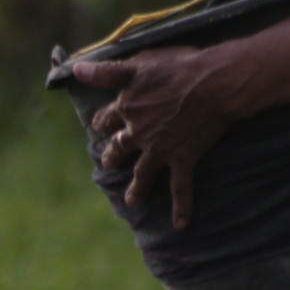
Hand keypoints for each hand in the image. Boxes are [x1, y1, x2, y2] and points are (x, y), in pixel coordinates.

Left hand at [67, 43, 249, 228]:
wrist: (212, 84)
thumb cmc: (178, 67)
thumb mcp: (139, 64)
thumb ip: (107, 72)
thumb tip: (76, 70)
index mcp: (128, 108)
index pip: (108, 118)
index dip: (104, 122)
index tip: (100, 125)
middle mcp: (140, 132)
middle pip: (121, 148)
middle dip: (114, 156)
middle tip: (109, 163)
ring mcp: (161, 149)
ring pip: (144, 173)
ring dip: (137, 189)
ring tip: (131, 202)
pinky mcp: (183, 159)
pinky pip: (181, 188)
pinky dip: (182, 207)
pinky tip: (181, 225)